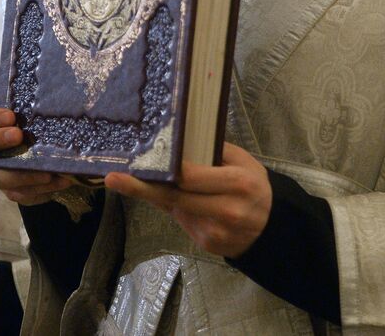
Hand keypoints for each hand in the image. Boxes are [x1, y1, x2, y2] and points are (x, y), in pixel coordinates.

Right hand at [0, 106, 70, 205]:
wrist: (64, 158)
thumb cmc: (51, 128)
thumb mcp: (50, 114)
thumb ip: (50, 103)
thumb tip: (74, 84)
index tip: (11, 116)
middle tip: (18, 136)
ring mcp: (2, 172)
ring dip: (21, 174)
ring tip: (48, 171)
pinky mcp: (16, 192)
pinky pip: (20, 195)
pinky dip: (40, 190)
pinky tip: (59, 181)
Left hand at [104, 142, 270, 258]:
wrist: (271, 228)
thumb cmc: (255, 187)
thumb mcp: (245, 163)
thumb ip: (215, 152)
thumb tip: (181, 140)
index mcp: (237, 184)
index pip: (191, 177)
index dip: (163, 172)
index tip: (137, 166)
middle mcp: (225, 210)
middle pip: (174, 197)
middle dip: (142, 188)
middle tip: (113, 178)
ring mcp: (214, 231)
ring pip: (175, 209)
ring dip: (159, 194)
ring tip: (133, 181)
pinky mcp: (206, 244)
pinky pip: (183, 220)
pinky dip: (178, 207)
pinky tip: (182, 199)